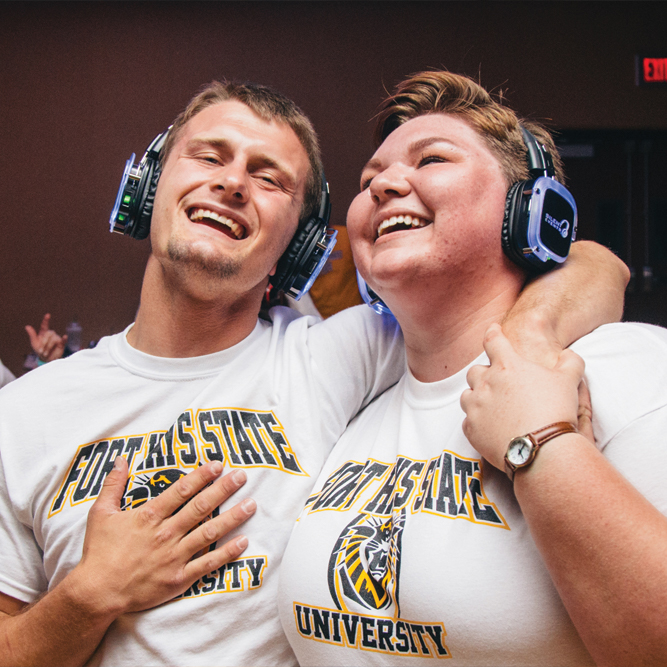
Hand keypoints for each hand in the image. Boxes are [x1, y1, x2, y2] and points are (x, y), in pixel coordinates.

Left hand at [25, 314, 67, 361]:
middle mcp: (51, 334)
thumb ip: (32, 334)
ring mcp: (56, 338)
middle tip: (41, 351)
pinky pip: (63, 340)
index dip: (46, 320)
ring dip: (48, 347)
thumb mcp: (34, 343)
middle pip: (49, 334)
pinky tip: (64, 337)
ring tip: (45, 353)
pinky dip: (64, 338)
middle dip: (44, 343)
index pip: (45, 325)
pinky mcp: (61, 343)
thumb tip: (27, 326)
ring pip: (53, 339)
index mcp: (43, 332)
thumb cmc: (40, 350)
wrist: (46, 359)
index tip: (48, 315)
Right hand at [69, 458, 255, 616]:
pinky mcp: (179, 578)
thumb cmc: (99, 552)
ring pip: (209, 532)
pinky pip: (208, 564)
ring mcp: (174, 556)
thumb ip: (113, 484)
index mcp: (149, 516)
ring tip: (252, 504)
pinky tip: (243, 542)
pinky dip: (227, 553)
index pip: (181, 490)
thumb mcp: (100, 513)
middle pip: (200, 507)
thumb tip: (121, 459)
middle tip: (242, 476)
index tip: (218, 465)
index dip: (202, 476)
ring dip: (232, 517)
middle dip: (223, 489)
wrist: (96, 593)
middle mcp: (166, 533)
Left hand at [461, 323, 583, 470]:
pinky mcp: (471, 429)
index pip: (493, 340)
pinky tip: (490, 426)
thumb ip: (570, 361)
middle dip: (484, 373)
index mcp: (507, 366)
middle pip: (475, 371)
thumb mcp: (569, 380)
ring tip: (491, 404)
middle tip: (497, 381)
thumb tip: (568, 354)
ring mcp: (475, 407)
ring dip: (477, 396)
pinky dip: (477, 422)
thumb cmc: (555, 411)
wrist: (542, 450)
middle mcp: (485, 383)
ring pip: (467, 395)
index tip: (493, 330)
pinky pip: (468, 421)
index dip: (493, 332)